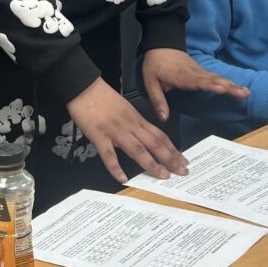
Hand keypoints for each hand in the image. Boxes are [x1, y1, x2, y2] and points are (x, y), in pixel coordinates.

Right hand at [66, 76, 187, 182]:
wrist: (84, 87)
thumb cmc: (102, 96)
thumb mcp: (124, 108)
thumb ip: (133, 123)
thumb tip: (141, 137)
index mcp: (136, 119)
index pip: (159, 136)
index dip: (172, 149)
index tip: (183, 160)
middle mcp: (130, 126)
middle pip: (154, 144)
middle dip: (170, 159)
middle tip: (182, 171)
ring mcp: (115, 131)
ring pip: (137, 150)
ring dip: (151, 164)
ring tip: (163, 176)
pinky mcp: (99, 136)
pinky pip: (109, 155)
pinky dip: (116, 168)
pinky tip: (122, 179)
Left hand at [142, 48, 249, 121]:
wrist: (161, 44)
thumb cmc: (155, 64)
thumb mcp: (150, 82)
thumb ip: (158, 100)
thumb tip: (163, 118)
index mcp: (181, 76)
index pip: (197, 81)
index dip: (209, 85)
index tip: (221, 88)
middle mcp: (194, 73)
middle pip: (213, 80)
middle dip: (228, 86)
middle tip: (243, 93)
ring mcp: (200, 71)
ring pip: (217, 78)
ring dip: (232, 85)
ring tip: (245, 92)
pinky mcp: (202, 71)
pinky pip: (216, 77)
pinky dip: (228, 82)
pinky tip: (238, 88)